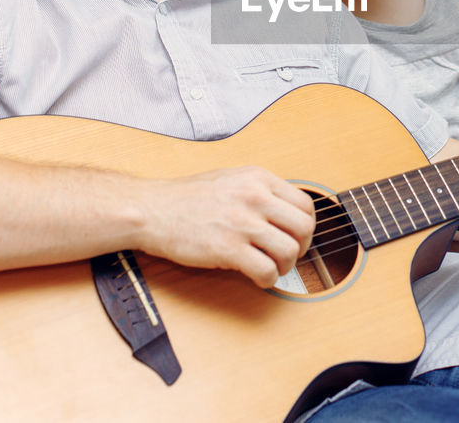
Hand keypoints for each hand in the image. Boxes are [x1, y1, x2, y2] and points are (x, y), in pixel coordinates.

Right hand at [141, 166, 314, 288]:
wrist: (152, 210)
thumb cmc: (186, 197)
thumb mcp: (231, 178)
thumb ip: (260, 190)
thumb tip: (285, 211)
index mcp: (258, 178)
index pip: (305, 204)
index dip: (306, 227)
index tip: (297, 238)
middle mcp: (255, 197)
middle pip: (304, 228)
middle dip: (301, 248)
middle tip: (287, 257)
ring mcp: (242, 223)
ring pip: (290, 251)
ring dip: (285, 266)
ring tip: (271, 268)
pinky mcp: (229, 249)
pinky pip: (266, 271)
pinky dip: (267, 280)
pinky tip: (257, 278)